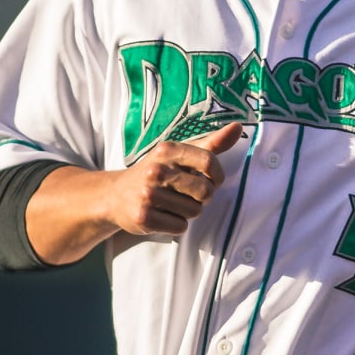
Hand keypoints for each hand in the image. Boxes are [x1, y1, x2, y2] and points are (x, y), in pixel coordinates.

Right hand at [103, 122, 243, 235]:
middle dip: (202, 197)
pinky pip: (180, 227)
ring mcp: (147, 195)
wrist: (116, 195)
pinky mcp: (143, 218)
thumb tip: (238, 127)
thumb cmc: (157, 172)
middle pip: (205, 191)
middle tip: (187, 193)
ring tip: (170, 203)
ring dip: (188, 211)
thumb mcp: (180, 154)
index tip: (212, 180)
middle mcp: (155, 170)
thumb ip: (211, 143)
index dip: (217, 175)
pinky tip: (162, 215)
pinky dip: (176, 225)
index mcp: (167, 150)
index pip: (209, 161)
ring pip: (194, 212)